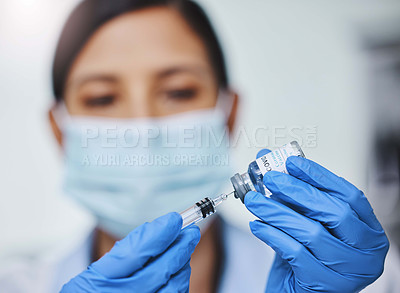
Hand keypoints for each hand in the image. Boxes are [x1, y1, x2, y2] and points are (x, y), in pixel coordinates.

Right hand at [61, 212, 199, 292]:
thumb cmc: (94, 292)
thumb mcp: (94, 272)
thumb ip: (122, 252)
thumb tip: (157, 230)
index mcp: (98, 282)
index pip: (135, 252)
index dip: (160, 233)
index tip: (174, 219)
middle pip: (160, 269)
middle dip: (180, 246)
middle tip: (191, 231)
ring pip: (173, 286)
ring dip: (182, 263)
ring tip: (184, 249)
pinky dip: (180, 280)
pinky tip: (179, 270)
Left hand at [245, 151, 388, 292]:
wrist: (298, 292)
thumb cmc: (306, 255)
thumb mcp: (304, 220)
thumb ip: (291, 192)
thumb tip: (266, 158)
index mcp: (368, 230)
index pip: (349, 195)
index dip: (320, 176)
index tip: (293, 162)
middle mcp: (366, 252)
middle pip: (334, 212)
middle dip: (297, 191)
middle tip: (270, 179)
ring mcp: (348, 271)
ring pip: (312, 232)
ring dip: (277, 211)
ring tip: (254, 200)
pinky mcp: (324, 284)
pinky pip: (295, 252)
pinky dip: (273, 235)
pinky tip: (257, 225)